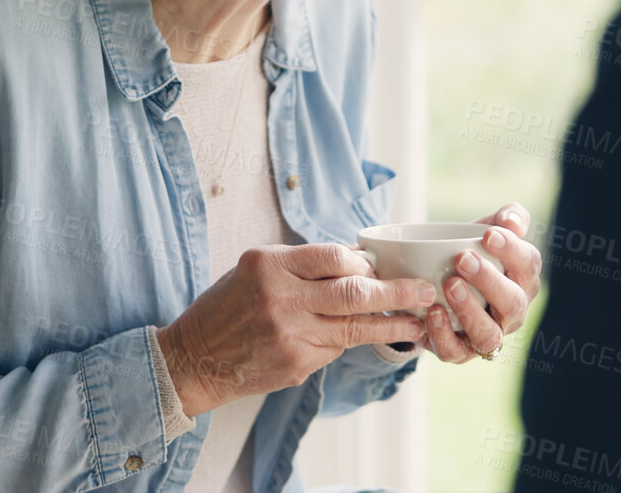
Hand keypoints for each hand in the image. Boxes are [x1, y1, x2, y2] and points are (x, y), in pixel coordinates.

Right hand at [157, 244, 433, 416]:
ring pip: (355, 327)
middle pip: (353, 293)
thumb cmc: (227, 308)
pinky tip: (380, 337)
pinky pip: (337, 347)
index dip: (364, 262)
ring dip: (394, 324)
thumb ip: (301, 266)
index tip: (383, 266)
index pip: (332, 256)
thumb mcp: (255, 270)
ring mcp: (290, 334)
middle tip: (426, 290)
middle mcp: (280, 298)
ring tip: (421, 320)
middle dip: (397, 292)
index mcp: (269, 265)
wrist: (194, 357)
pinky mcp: (296, 363)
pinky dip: (358, 339)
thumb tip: (357, 263)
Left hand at [421, 203, 542, 363]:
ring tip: (449, 285)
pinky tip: (432, 312)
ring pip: (488, 334)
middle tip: (462, 258)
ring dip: (469, 310)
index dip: (512, 250)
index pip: (528, 265)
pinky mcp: (460, 351)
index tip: (488, 234)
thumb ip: (507, 217)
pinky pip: (455, 352)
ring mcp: (488, 334)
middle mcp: (511, 311)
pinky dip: (443, 335)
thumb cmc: (469, 251)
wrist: (432, 280)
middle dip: (489, 280)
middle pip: (513, 302)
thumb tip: (511, 221)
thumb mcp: (485, 228)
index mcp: (523, 279)